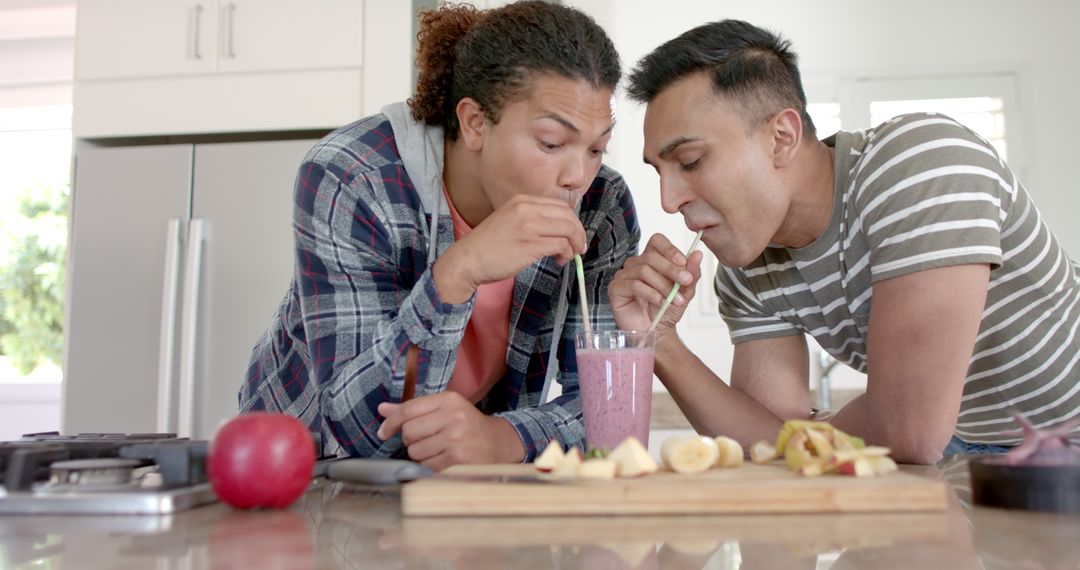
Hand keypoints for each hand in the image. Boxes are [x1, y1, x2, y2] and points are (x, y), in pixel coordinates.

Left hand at [375, 392, 523, 470]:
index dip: (390, 422)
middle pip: (408, 432)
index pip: (408, 409)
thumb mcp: (443, 410)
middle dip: (410, 440)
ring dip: (420, 454)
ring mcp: (456, 439)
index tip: (383, 432)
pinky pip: (426, 465)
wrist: (497, 443)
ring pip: (415, 451)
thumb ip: (412, 410)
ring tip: (437, 450)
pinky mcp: (457, 460)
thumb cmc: (466, 425)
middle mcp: (453, 417)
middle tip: (425, 440)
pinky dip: (429, 466)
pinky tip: (443, 460)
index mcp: (448, 400)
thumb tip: (381, 409)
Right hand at [433, 194, 586, 302]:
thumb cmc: (487, 246)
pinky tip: (558, 261)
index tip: (573, 235)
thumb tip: (559, 228)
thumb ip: (531, 218)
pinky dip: (566, 254)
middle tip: (578, 247)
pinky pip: (561, 245)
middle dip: (578, 233)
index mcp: (522, 200)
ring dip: (574, 245)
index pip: (560, 205)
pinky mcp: (530, 245)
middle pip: (568, 216)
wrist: (466, 260)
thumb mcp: (509, 220)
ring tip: (568, 256)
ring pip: (569, 229)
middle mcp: (526, 209)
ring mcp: (528, 226)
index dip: (572, 221)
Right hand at [608, 233, 702, 339]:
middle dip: (672, 269)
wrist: (658, 332)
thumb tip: (697, 254)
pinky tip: (660, 302)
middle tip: (686, 281)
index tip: (684, 262)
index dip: (670, 249)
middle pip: (651, 256)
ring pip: (643, 270)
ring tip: (675, 300)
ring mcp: (624, 275)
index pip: (657, 241)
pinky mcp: (616, 289)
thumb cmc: (667, 310)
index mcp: (651, 259)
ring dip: (663, 285)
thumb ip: (691, 273)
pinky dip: (651, 293)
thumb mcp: (685, 291)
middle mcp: (635, 264)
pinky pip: (634, 285)